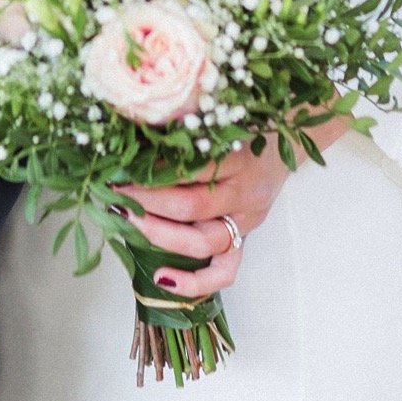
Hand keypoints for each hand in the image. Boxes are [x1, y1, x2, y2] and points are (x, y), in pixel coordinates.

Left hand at [116, 119, 348, 301]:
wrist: (286, 142)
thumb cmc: (246, 126)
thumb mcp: (220, 118)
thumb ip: (188, 126)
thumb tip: (134, 133)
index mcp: (239, 158)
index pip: (189, 171)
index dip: (151, 174)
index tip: (119, 170)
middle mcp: (245, 193)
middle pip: (192, 207)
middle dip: (147, 204)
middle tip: (115, 196)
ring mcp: (247, 221)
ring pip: (204, 242)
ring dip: (159, 236)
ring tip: (126, 223)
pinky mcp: (246, 239)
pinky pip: (225, 272)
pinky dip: (194, 282)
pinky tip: (162, 279)